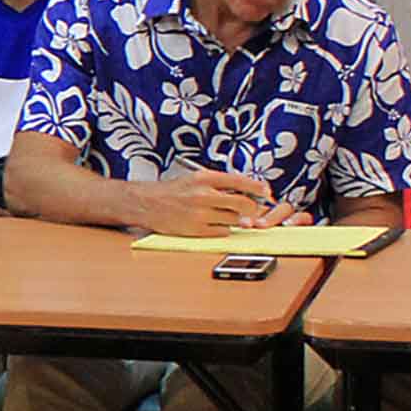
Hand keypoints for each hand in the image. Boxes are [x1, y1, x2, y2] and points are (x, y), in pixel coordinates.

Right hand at [135, 169, 278, 237]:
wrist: (145, 203)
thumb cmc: (171, 191)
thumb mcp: (194, 179)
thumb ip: (219, 184)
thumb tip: (247, 193)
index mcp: (204, 178)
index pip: (240, 181)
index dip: (258, 188)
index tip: (266, 192)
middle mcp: (203, 195)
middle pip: (243, 203)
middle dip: (252, 208)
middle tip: (253, 210)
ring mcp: (199, 213)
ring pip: (235, 219)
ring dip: (237, 219)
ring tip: (228, 215)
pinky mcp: (195, 229)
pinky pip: (223, 232)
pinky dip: (224, 229)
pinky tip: (214, 224)